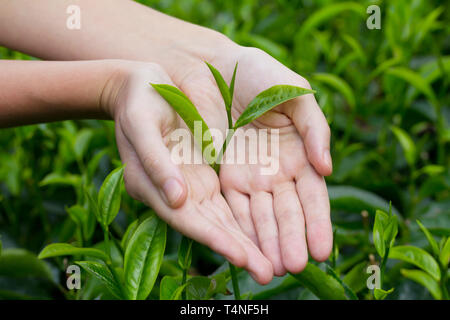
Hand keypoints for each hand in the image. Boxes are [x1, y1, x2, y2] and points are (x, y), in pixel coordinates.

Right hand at [103, 61, 272, 283]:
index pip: (188, 219)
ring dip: (247, 241)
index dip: (215, 239)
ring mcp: (190, 185)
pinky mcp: (204, 175)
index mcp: (151, 185)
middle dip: (239, 250)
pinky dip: (246, 219)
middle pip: (209, 227)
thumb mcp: (141, 123)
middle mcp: (173, 193)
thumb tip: (177, 200)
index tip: (243, 257)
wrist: (143, 84)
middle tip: (268, 274)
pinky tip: (266, 232)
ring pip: (222, 219)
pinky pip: (228, 201)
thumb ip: (157, 162)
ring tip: (274, 263)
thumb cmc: (137, 101)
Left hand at [169, 47, 332, 275]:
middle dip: (291, 240)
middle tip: (294, 266)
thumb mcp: (295, 92)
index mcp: (301, 154)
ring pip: (261, 217)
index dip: (319, 223)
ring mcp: (250, 177)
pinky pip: (233, 207)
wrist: (215, 68)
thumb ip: (315, 128)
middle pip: (287, 213)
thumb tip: (328, 168)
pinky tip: (245, 250)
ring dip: (266, 243)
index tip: (323, 250)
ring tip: (272, 268)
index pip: (313, 197)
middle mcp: (277, 172)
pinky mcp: (225, 177)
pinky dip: (240, 229)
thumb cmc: (260, 74)